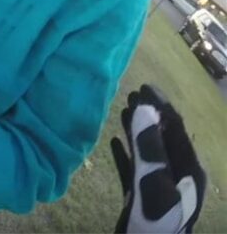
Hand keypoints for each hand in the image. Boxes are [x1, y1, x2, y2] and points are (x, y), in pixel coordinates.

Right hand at [111, 85, 206, 233]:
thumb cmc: (156, 217)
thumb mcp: (154, 179)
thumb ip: (149, 145)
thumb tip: (145, 108)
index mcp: (190, 168)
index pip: (176, 127)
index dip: (160, 105)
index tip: (143, 86)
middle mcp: (179, 174)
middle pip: (162, 136)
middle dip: (148, 115)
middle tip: (130, 94)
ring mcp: (162, 185)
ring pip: (148, 150)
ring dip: (136, 130)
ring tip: (123, 110)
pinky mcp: (145, 196)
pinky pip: (135, 167)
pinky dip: (125, 153)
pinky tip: (113, 142)